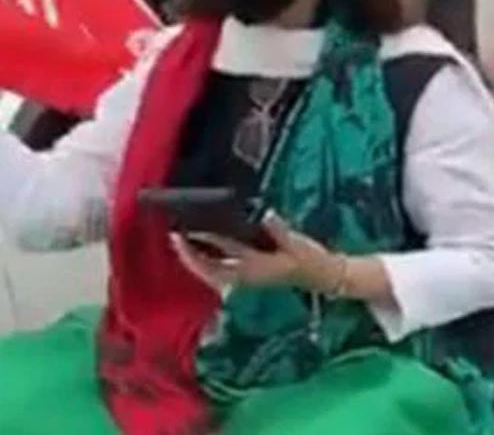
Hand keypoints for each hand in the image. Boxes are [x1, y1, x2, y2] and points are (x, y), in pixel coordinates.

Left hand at [171, 212, 344, 293]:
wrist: (320, 275)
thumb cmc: (308, 259)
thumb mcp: (297, 244)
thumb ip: (280, 230)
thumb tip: (265, 215)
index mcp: (252, 268)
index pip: (217, 260)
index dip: (197, 248)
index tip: (181, 234)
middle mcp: (243, 276)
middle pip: (207, 269)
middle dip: (189, 255)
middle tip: (173, 235)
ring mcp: (245, 278)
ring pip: (212, 271)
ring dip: (196, 258)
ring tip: (183, 239)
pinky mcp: (248, 275)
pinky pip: (220, 269)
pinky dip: (208, 260)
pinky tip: (204, 247)